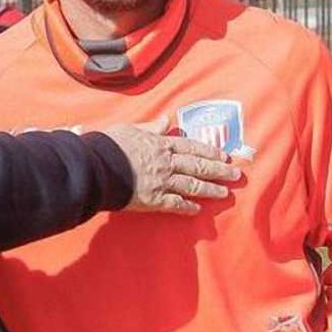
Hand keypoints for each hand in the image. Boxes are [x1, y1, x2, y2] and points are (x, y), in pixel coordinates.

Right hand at [100, 117, 241, 214]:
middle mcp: (166, 162)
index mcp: (160, 144)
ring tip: (224, 193)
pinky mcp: (153, 199)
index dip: (209, 151)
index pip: (191, 147)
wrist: (96, 167)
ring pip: (192, 185)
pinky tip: (196, 210)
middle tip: (235, 175)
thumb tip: (166, 121)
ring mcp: (162, 182)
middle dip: (219, 171)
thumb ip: (150, 127)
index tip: (224, 155)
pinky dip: (187, 207)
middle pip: (198, 166)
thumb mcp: (129, 129)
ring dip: (210, 189)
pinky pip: (175, 204)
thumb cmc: (108, 146)